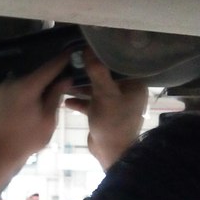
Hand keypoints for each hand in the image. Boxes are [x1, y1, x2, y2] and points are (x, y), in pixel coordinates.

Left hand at [0, 53, 71, 169]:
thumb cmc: (26, 141)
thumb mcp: (48, 120)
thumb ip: (56, 96)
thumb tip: (65, 79)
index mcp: (27, 87)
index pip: (48, 68)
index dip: (60, 61)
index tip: (69, 53)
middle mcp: (9, 83)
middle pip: (31, 79)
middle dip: (41, 86)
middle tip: (48, 100)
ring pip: (17, 87)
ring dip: (25, 93)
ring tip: (29, 113)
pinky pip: (4, 95)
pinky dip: (12, 100)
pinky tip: (14, 116)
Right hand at [63, 50, 147, 169]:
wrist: (111, 153)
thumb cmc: (113, 122)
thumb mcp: (104, 94)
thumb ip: (97, 71)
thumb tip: (87, 48)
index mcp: (134, 85)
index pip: (119, 64)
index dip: (103, 55)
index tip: (86, 46)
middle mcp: (127, 92)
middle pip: (105, 75)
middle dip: (88, 70)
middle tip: (71, 60)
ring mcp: (115, 104)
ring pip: (96, 88)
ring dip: (81, 85)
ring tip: (64, 78)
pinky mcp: (103, 114)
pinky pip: (90, 102)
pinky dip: (79, 100)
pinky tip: (65, 99)